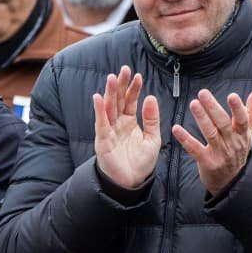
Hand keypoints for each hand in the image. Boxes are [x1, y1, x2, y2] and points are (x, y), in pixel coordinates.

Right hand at [92, 66, 160, 189]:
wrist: (132, 183)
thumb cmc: (141, 162)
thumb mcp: (153, 139)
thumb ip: (152, 119)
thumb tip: (151, 97)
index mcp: (129, 121)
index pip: (130, 100)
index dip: (133, 88)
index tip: (138, 76)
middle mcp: (118, 123)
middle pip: (118, 100)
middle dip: (120, 85)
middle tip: (124, 69)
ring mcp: (109, 130)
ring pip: (109, 108)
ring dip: (110, 93)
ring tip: (112, 78)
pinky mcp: (103, 140)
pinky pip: (100, 123)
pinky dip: (99, 110)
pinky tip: (99, 97)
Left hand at [171, 88, 251, 196]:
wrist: (231, 181)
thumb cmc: (238, 151)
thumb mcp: (248, 132)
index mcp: (242, 134)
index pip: (242, 120)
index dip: (238, 108)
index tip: (232, 95)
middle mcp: (232, 143)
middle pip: (223, 124)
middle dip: (213, 108)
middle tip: (203, 93)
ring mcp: (220, 154)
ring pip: (210, 134)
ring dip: (201, 118)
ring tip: (194, 104)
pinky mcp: (207, 162)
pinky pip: (195, 149)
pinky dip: (185, 138)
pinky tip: (176, 128)